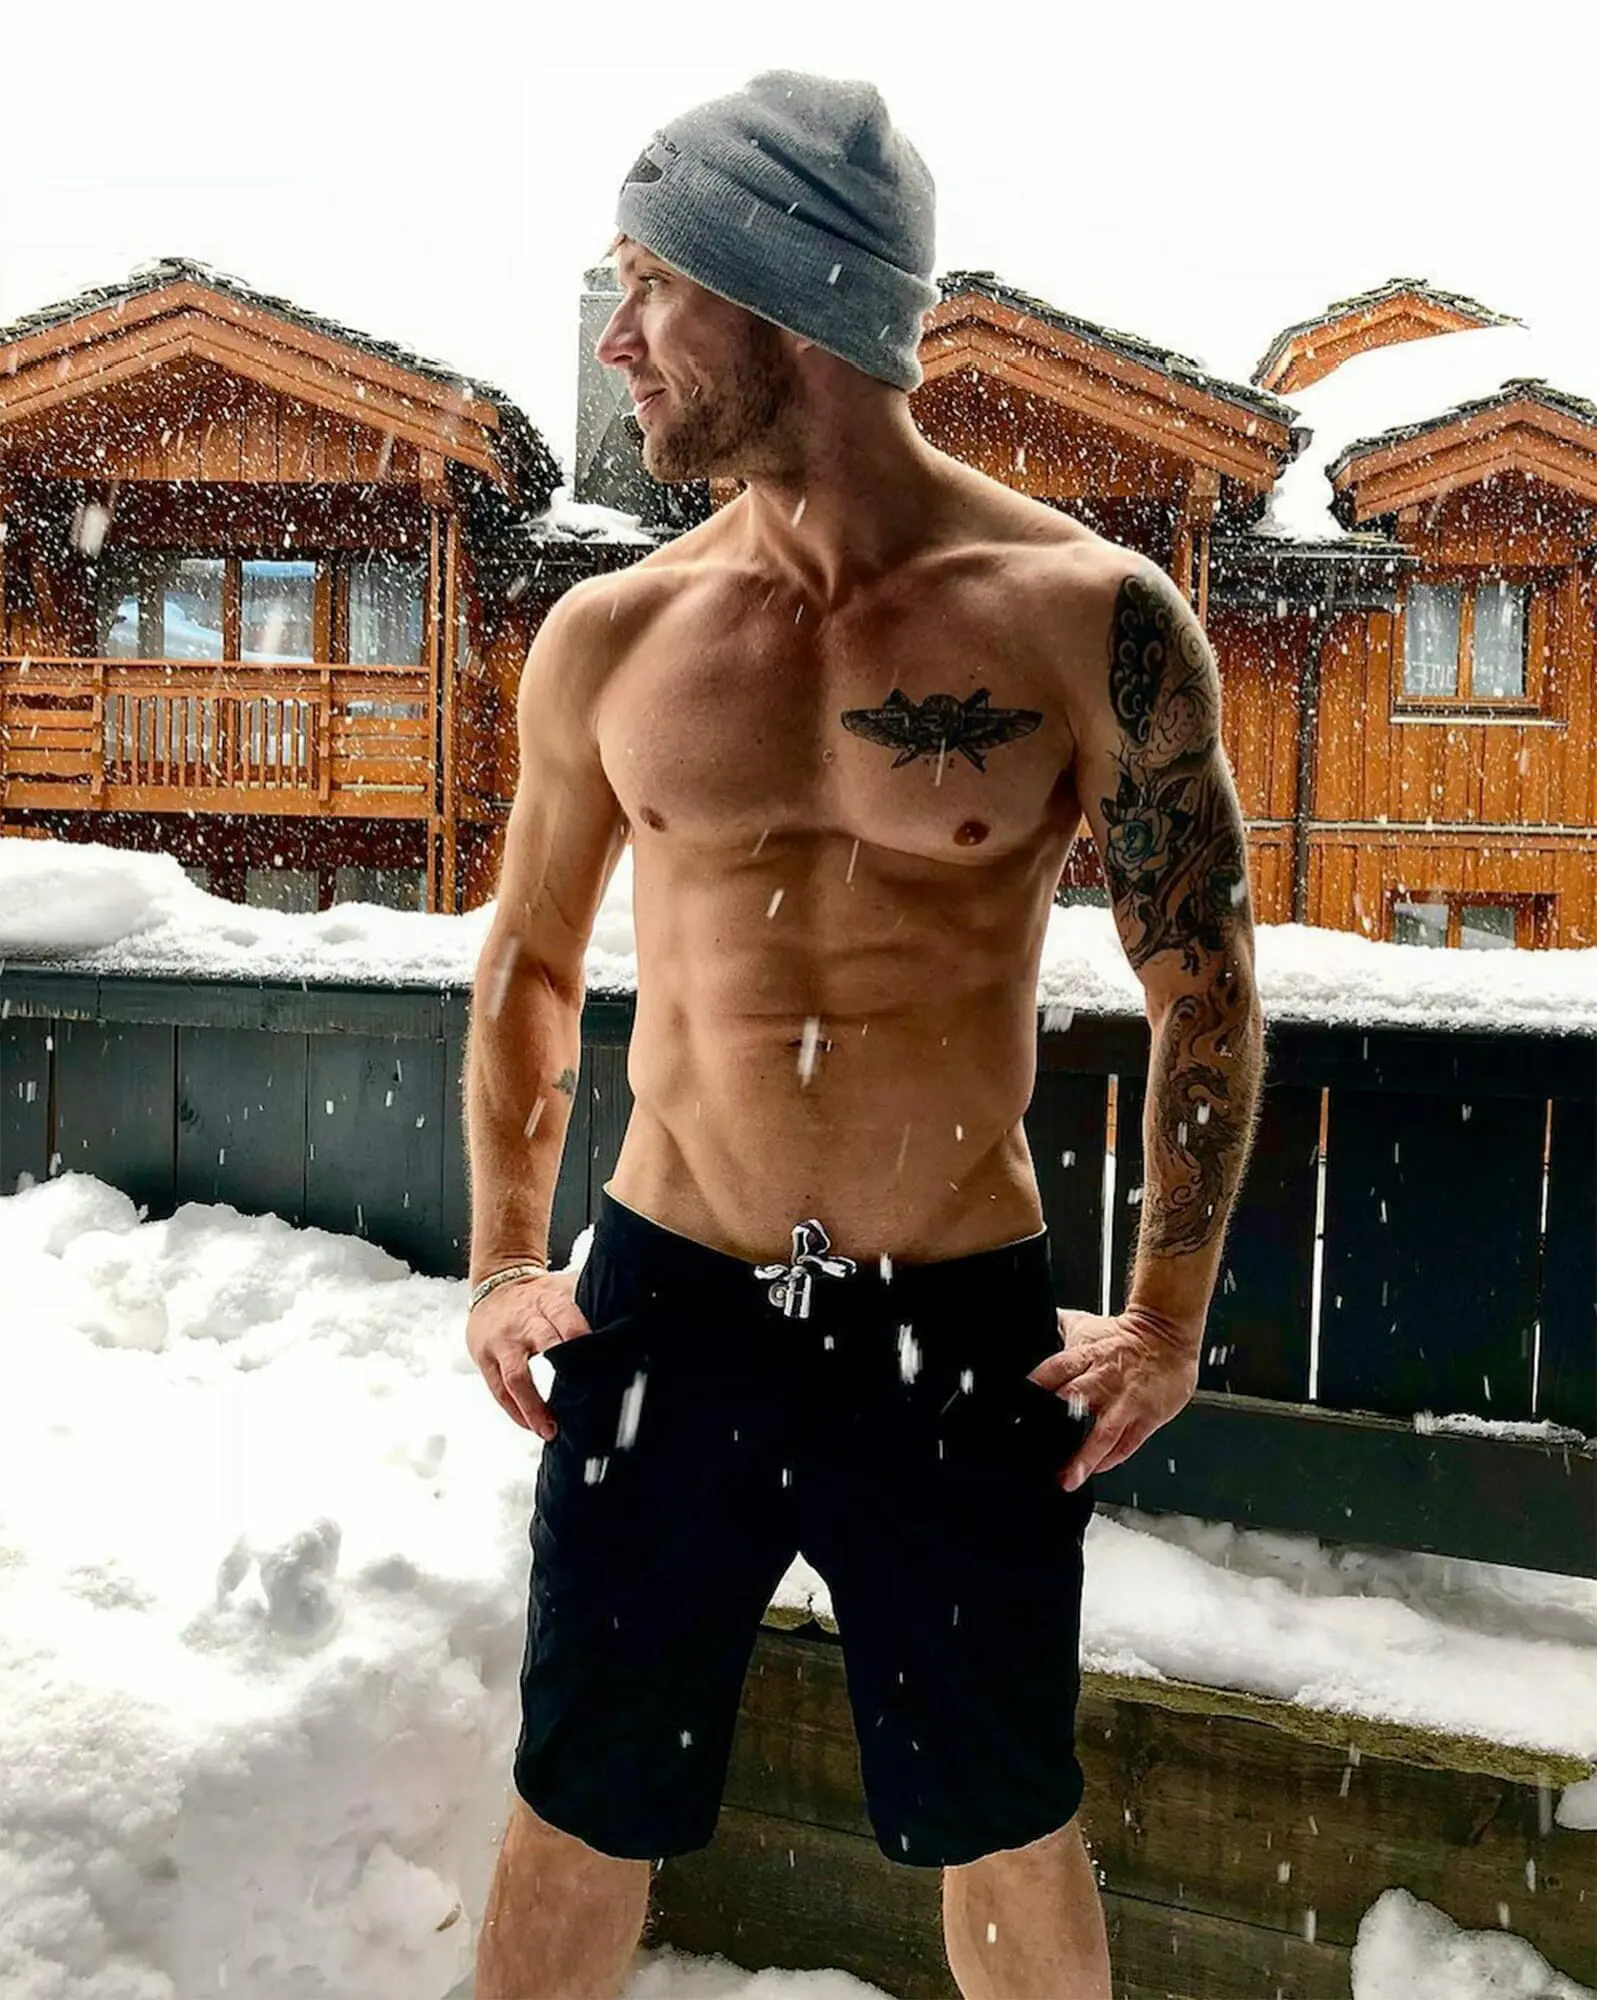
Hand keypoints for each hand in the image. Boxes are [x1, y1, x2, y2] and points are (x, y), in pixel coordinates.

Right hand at [466, 1268, 593, 1440]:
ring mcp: (503, 1342)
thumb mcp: (563, 1288)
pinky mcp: (486, 1359)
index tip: (603, 1361)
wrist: (494, 1284)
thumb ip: (590, 1302)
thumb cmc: (538, 1295)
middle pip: (544, 1345)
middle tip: (584, 1399)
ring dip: (533, 1407)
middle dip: (564, 1373)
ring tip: (549, 1430)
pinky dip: (516, 1411)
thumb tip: (630, 1318)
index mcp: (549, 1300)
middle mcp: (525, 1321)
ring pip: (517, 1377)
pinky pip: (499, 1390)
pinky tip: (531, 1426)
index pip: (567, 1318)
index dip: (582, 1338)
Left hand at [1027, 1305, 1200, 1491]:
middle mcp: (1103, 1380)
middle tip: (1035, 1451)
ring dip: (1084, 1458)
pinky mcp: (1147, 1417)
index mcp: (1085, 1356)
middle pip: (1074, 1403)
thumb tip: (1032, 1325)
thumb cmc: (1125, 1335)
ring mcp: (1126, 1401)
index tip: (1014, 1413)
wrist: (1169, 1333)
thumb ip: (1056, 1331)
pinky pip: (1127, 1444)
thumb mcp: (1085, 1326)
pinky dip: (1111, 1459)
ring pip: (1103, 1433)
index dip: (1032, 1389)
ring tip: (1067, 1479)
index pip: (1053, 1371)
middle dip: (1054, 1426)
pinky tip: (1096, 1469)